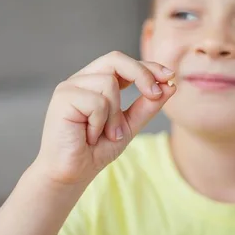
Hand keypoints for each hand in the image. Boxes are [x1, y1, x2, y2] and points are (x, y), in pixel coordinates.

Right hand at [31, 51, 175, 185]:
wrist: (71, 174)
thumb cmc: (95, 150)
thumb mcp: (130, 125)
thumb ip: (148, 106)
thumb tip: (170, 85)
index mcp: (97, 82)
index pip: (124, 64)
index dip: (148, 66)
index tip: (169, 76)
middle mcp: (83, 79)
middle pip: (116, 60)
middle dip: (141, 73)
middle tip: (155, 93)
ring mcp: (70, 86)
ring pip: (108, 83)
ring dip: (115, 115)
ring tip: (107, 134)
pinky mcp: (63, 97)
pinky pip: (97, 101)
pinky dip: (100, 122)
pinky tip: (88, 136)